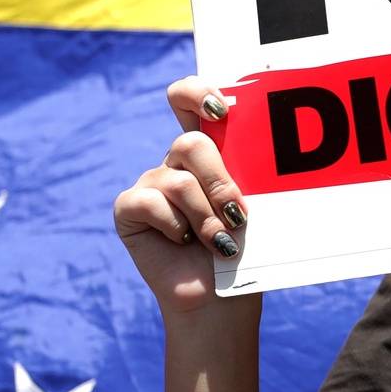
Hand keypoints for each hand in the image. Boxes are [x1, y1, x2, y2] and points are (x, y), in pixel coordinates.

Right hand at [113, 78, 248, 315]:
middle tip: (239, 215)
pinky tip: (183, 242)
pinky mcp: (129, 209)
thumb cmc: (245, 253)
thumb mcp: (255, 208)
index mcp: (209, 152)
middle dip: (220, 182)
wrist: (221, 299)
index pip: (189, 100)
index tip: (220, 110)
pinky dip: (175, 227)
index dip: (197, 93)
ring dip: (206, 217)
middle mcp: (177, 163)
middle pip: (189, 145)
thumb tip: (261, 154)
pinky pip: (149, 202)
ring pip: (178, 181)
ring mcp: (151, 184)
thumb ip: (248, 176)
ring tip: (221, 243)